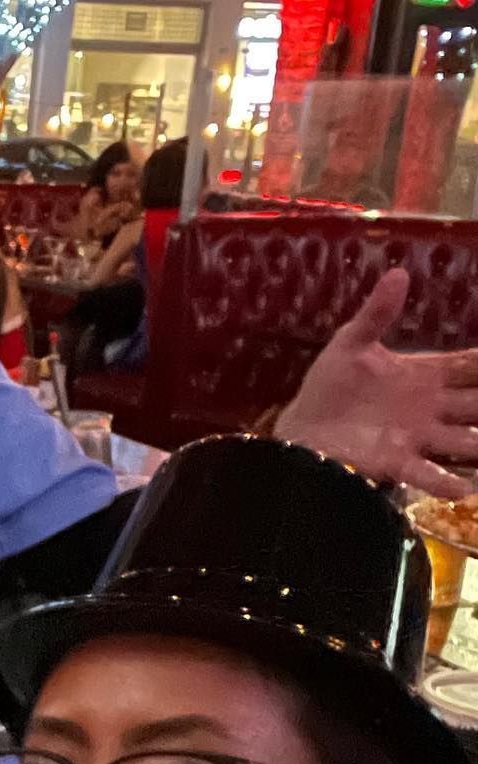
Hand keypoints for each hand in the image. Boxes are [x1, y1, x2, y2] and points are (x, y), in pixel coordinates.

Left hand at [279, 267, 477, 496]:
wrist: (303, 430)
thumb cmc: (330, 387)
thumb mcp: (351, 344)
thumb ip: (377, 314)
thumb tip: (398, 274)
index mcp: (425, 376)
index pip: (470, 366)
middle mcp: (431, 408)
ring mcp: (418, 437)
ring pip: (464, 441)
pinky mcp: (397, 462)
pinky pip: (427, 474)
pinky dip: (446, 482)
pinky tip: (465, 489)